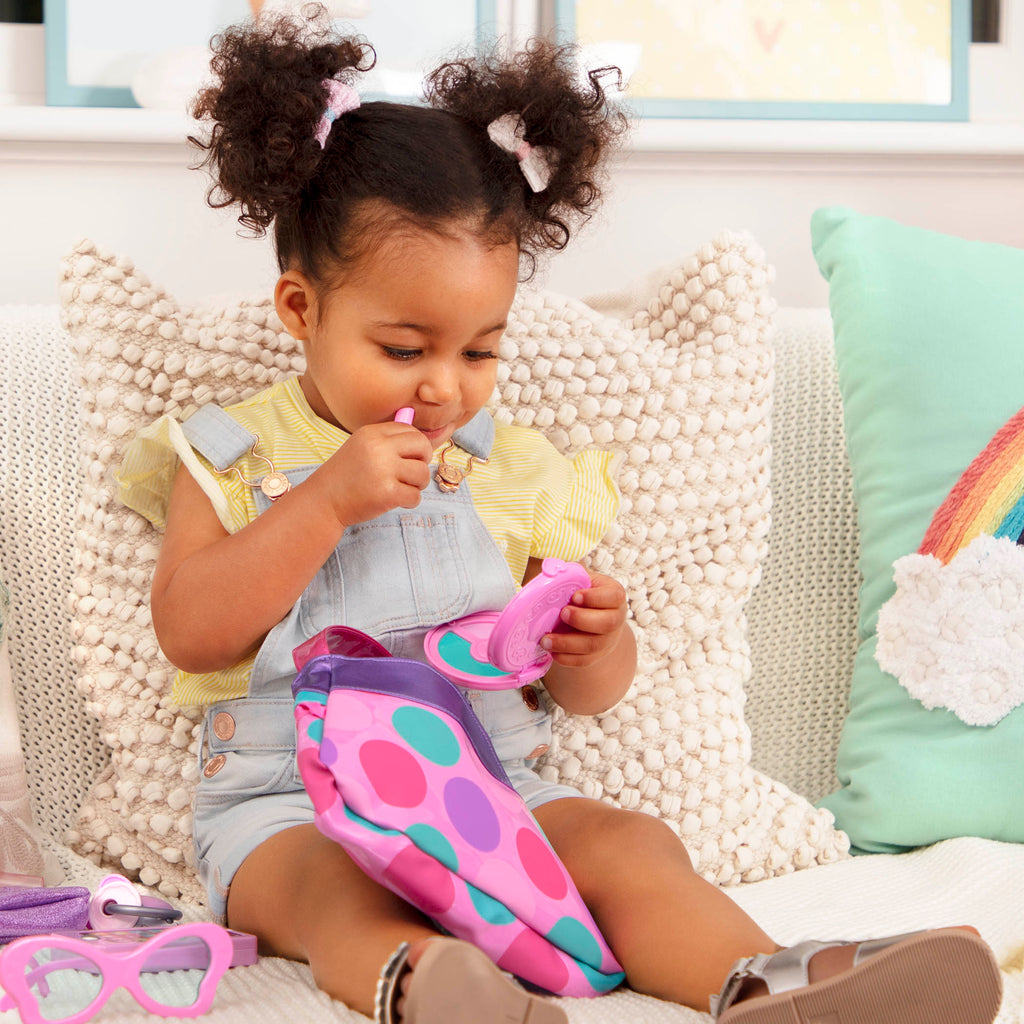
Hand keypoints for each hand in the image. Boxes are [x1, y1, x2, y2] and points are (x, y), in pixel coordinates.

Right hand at [317, 421, 432, 527]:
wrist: (323, 501)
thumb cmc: (345, 476)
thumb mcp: (361, 448)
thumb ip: (388, 442)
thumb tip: (423, 442)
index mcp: (372, 433)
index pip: (410, 430)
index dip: (417, 445)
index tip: (412, 457)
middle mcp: (379, 448)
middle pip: (423, 446)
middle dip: (424, 461)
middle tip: (414, 473)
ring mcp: (383, 470)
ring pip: (423, 473)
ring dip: (418, 484)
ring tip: (402, 488)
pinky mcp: (387, 493)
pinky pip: (415, 496)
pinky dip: (410, 501)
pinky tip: (397, 500)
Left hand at [541, 572, 628, 668]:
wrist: (591, 616)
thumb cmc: (581, 593)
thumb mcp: (580, 580)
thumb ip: (569, 575)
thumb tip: (550, 571)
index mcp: (614, 596)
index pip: (614, 596)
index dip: (595, 598)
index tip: (574, 596)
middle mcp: (616, 619)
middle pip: (607, 623)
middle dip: (582, 619)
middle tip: (562, 614)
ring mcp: (608, 640)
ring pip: (593, 645)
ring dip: (567, 643)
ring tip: (546, 639)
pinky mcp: (596, 656)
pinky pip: (584, 661)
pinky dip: (566, 657)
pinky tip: (552, 651)